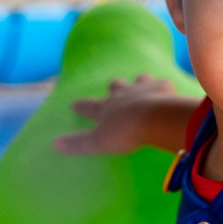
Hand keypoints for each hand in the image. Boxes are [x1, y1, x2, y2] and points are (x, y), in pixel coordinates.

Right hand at [53, 75, 178, 154]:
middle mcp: (122, 94)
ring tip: (143, 85)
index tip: (74, 104)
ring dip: (140, 82)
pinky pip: (163, 84)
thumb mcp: (98, 142)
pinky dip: (164, 88)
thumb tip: (54, 144)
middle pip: (115, 85)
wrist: (154, 118)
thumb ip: (78, 143)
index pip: (88, 106)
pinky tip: (168, 91)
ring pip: (140, 79)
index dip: (81, 105)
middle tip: (115, 88)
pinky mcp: (163, 88)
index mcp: (106, 108)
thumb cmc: (124, 133)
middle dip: (114, 87)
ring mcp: (143, 88)